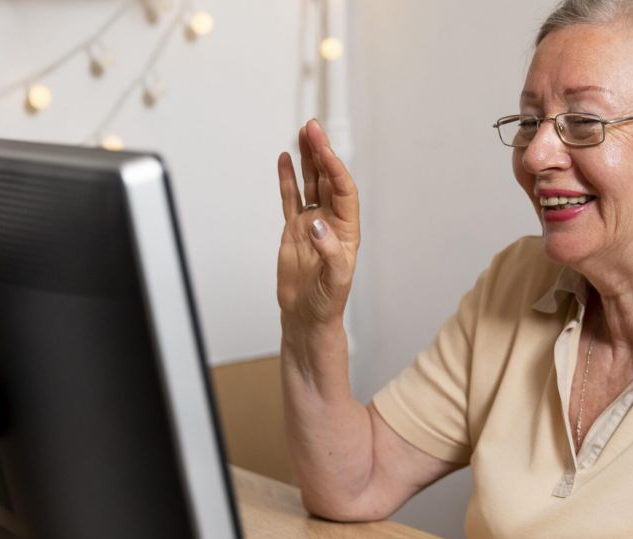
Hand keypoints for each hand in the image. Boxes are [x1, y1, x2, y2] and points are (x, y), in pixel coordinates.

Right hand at [276, 119, 360, 327]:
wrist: (307, 317)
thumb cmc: (328, 302)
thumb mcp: (336, 280)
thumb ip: (328, 251)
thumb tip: (316, 222)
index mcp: (347, 230)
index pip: (343, 190)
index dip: (334, 167)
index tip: (322, 147)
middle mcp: (331, 221)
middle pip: (327, 179)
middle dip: (321, 153)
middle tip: (312, 126)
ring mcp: (311, 223)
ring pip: (310, 184)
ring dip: (307, 159)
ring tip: (302, 133)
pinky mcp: (293, 230)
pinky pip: (290, 199)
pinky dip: (288, 179)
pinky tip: (285, 160)